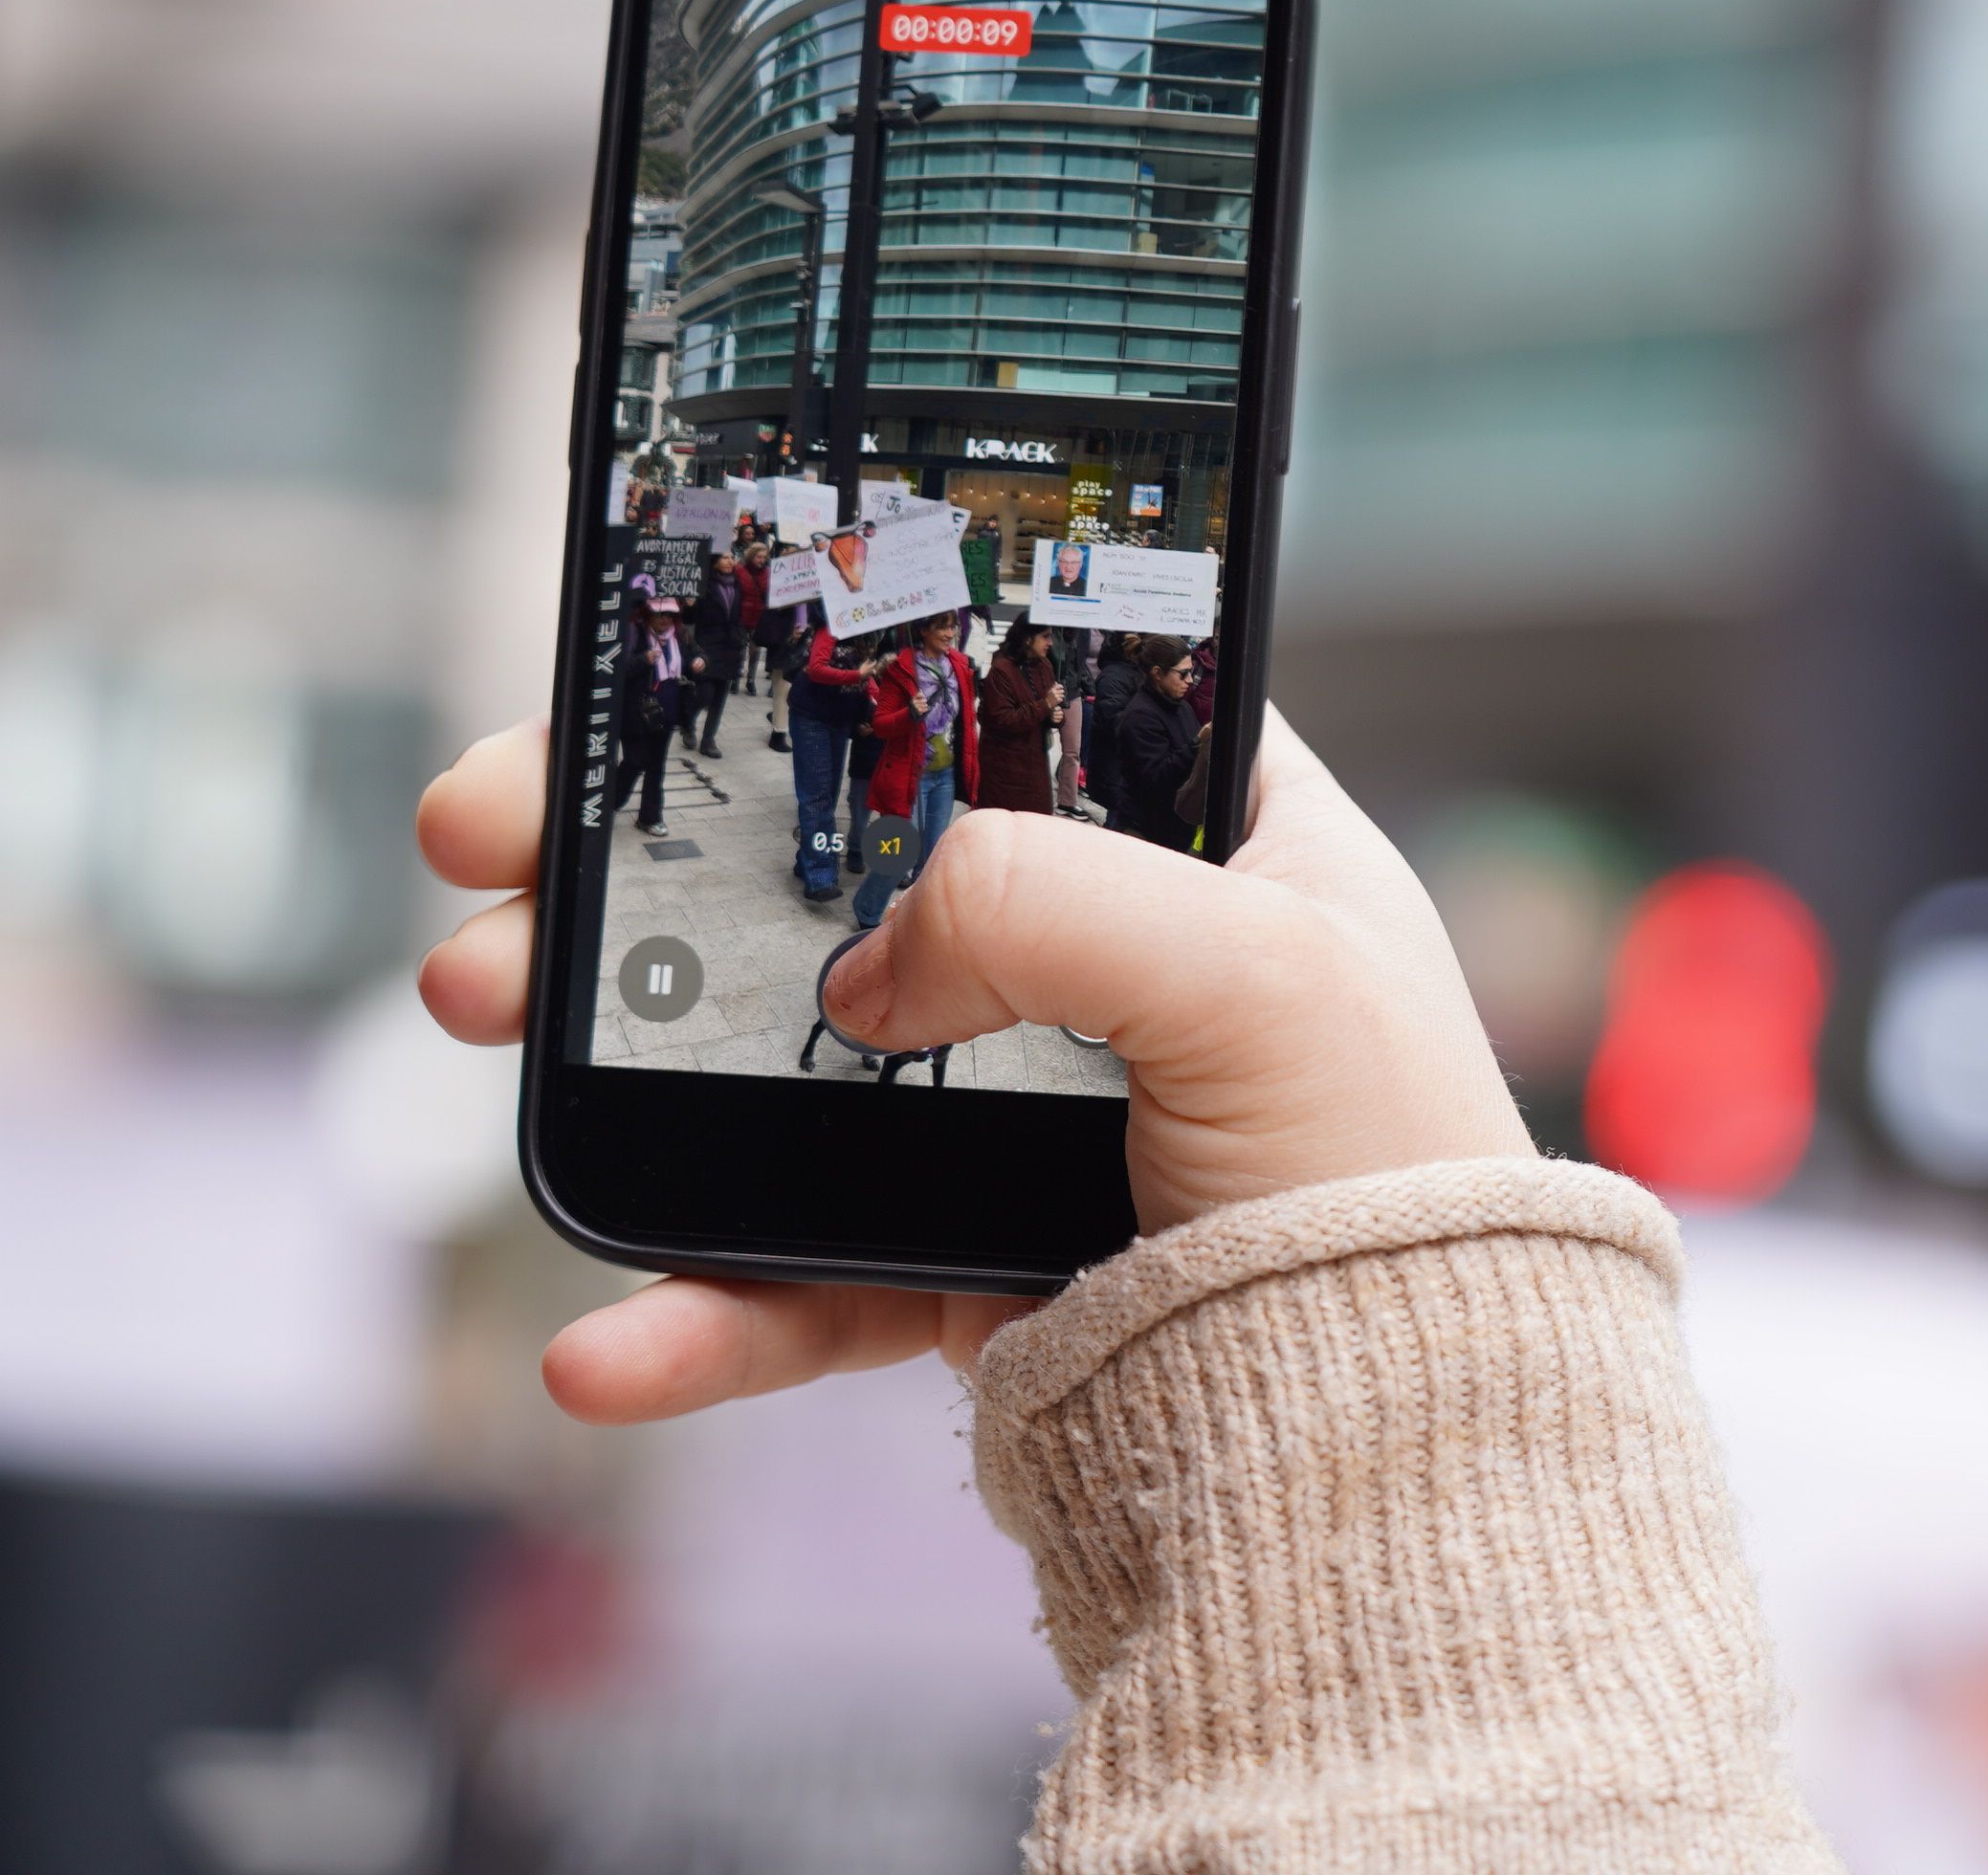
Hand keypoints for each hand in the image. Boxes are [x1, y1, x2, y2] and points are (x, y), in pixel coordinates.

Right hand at [414, 708, 1528, 1425]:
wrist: (1405, 1438)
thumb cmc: (1394, 1169)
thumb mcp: (1262, 970)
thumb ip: (1054, 902)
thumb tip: (871, 967)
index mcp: (1207, 833)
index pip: (989, 697)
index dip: (823, 669)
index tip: (656, 659)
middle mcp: (1105, 954)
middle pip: (827, 863)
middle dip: (636, 846)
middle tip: (491, 836)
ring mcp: (1020, 1112)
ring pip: (770, 1054)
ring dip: (604, 1039)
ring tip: (473, 1008)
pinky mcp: (969, 1262)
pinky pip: (797, 1272)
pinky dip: (697, 1309)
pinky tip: (607, 1347)